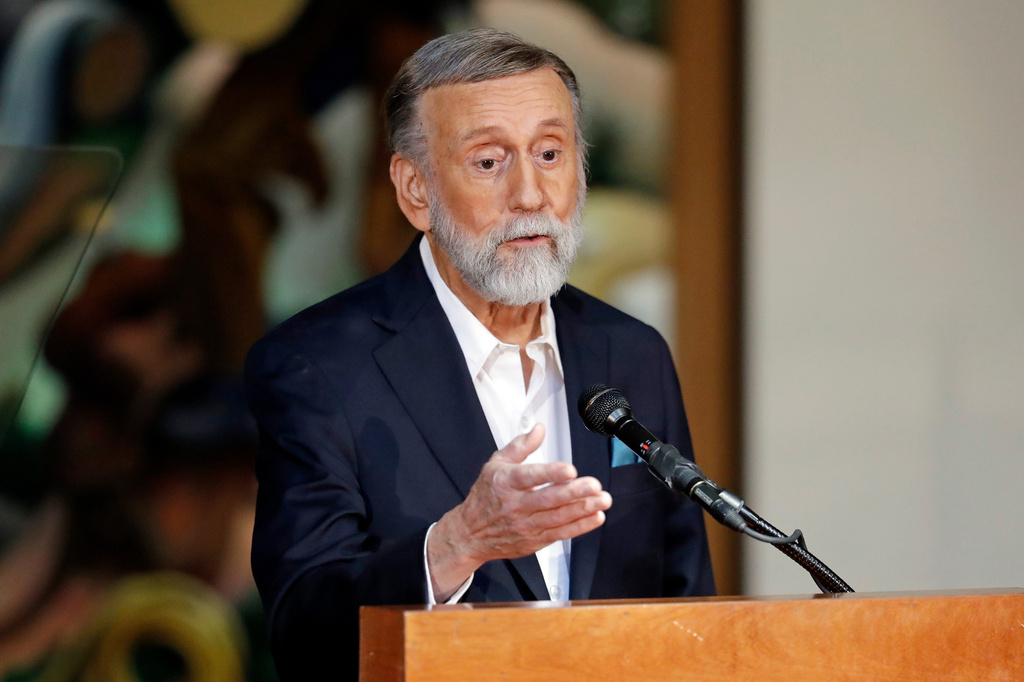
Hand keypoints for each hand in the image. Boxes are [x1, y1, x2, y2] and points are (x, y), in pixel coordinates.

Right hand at [426, 424, 611, 600]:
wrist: (469, 534)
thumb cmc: (485, 496)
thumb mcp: (495, 464)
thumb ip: (520, 446)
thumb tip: (539, 429)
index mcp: (505, 482)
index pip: (529, 476)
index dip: (550, 473)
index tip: (569, 469)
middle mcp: (516, 505)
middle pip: (548, 499)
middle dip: (574, 493)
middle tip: (594, 485)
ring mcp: (525, 525)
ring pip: (558, 518)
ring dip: (583, 509)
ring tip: (602, 500)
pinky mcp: (534, 541)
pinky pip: (560, 534)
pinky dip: (580, 527)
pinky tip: (596, 517)